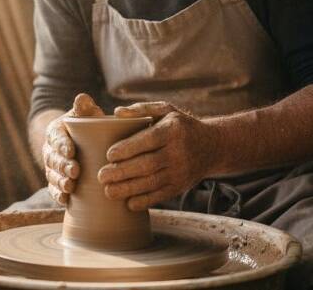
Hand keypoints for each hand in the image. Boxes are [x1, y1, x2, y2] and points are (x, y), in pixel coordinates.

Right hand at [43, 93, 103, 204]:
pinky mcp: (56, 182)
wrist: (83, 142)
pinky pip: (53, 190)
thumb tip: (82, 98)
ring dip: (60, 182)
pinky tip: (65, 199)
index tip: (71, 151)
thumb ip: (84, 107)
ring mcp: (51, 168)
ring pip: (52, 175)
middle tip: (75, 171)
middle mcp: (50, 150)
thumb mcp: (87, 114)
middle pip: (53, 159)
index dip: (62, 145)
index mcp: (56, 132)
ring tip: (70, 186)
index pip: (57, 138)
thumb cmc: (88, 125)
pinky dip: (58, 195)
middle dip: (63, 166)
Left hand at [97, 101, 216, 210]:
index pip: (148, 140)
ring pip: (151, 183)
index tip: (109, 154)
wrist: (211, 147)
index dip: (128, 149)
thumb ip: (141, 109)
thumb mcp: (166, 110)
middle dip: (122, 172)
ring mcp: (180, 172)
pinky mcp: (180, 186)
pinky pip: (160, 196)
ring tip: (108, 191)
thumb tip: (117, 112)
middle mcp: (178, 152)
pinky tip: (128, 203)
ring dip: (128, 189)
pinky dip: (144, 201)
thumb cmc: (180, 126)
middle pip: (147, 165)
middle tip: (101, 176)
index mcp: (172, 130)